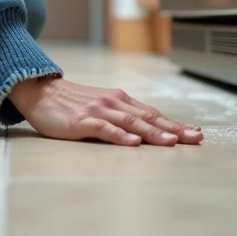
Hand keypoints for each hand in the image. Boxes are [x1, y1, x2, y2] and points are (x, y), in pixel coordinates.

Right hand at [8, 76, 203, 145]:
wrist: (40, 92)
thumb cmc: (71, 104)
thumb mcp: (101, 107)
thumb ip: (122, 116)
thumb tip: (147, 131)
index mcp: (120, 101)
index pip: (153, 114)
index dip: (175, 124)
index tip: (195, 133)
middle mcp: (113, 103)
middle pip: (148, 118)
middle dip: (173, 129)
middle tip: (195, 138)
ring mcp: (98, 111)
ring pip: (131, 123)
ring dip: (153, 133)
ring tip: (171, 142)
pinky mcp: (82, 121)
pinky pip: (104, 129)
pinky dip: (121, 136)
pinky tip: (133, 143)